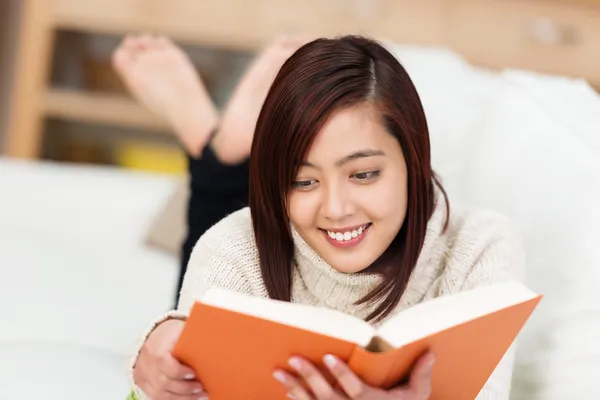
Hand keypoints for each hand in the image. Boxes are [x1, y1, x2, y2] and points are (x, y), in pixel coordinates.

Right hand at [133, 318, 206, 398]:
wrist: (153, 335)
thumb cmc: (173, 333)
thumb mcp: (181, 331)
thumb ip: (194, 337)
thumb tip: (218, 340)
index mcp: (157, 347)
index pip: (164, 362)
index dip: (179, 371)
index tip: (194, 373)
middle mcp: (148, 363)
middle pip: (164, 382)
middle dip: (186, 389)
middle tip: (202, 388)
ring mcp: (145, 375)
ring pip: (161, 393)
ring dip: (183, 397)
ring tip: (201, 396)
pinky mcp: (144, 384)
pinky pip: (158, 397)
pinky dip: (175, 399)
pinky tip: (189, 398)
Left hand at [273, 352, 434, 399]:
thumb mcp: (416, 398)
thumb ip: (421, 377)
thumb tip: (431, 352)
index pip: (355, 390)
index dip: (342, 374)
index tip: (328, 358)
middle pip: (328, 396)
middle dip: (309, 377)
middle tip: (293, 358)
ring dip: (295, 388)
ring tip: (279, 372)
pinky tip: (286, 390)